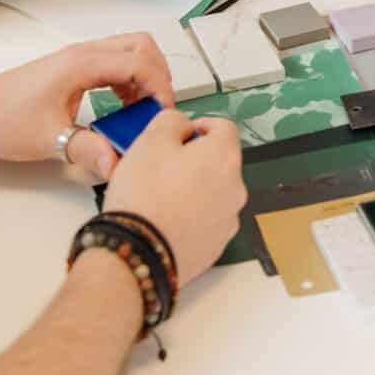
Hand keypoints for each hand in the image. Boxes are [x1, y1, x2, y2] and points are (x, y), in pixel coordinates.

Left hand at [0, 32, 175, 178]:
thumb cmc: (3, 121)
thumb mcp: (48, 140)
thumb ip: (87, 150)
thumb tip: (119, 164)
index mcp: (81, 63)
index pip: (139, 61)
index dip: (160, 86)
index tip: (162, 115)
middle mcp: (83, 54)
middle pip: (140, 45)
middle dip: (158, 74)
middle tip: (156, 109)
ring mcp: (77, 59)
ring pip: (127, 52)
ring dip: (142, 78)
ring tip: (138, 113)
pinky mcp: (71, 70)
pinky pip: (112, 64)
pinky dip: (126, 81)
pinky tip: (118, 109)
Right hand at [102, 111, 246, 288]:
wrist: (139, 254)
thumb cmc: (144, 198)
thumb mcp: (150, 139)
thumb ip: (172, 120)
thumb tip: (181, 124)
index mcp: (224, 156)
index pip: (224, 126)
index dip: (201, 125)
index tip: (183, 132)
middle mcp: (235, 188)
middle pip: (219, 162)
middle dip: (195, 160)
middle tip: (163, 165)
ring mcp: (228, 220)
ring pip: (214, 193)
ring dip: (193, 189)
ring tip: (160, 196)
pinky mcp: (216, 246)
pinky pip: (206, 221)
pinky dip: (191, 216)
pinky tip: (165, 219)